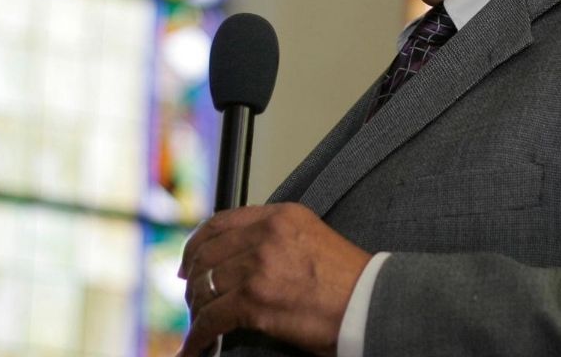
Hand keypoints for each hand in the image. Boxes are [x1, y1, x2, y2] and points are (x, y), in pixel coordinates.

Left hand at [177, 203, 370, 356]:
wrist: (370, 304)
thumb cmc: (349, 281)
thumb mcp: (311, 239)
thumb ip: (275, 239)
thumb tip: (240, 259)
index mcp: (280, 216)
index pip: (221, 222)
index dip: (197, 244)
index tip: (190, 262)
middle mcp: (266, 235)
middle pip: (207, 253)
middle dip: (193, 280)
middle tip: (190, 297)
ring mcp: (259, 266)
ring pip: (206, 286)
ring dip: (197, 310)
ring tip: (198, 326)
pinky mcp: (256, 300)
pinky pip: (212, 317)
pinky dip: (199, 336)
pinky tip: (196, 347)